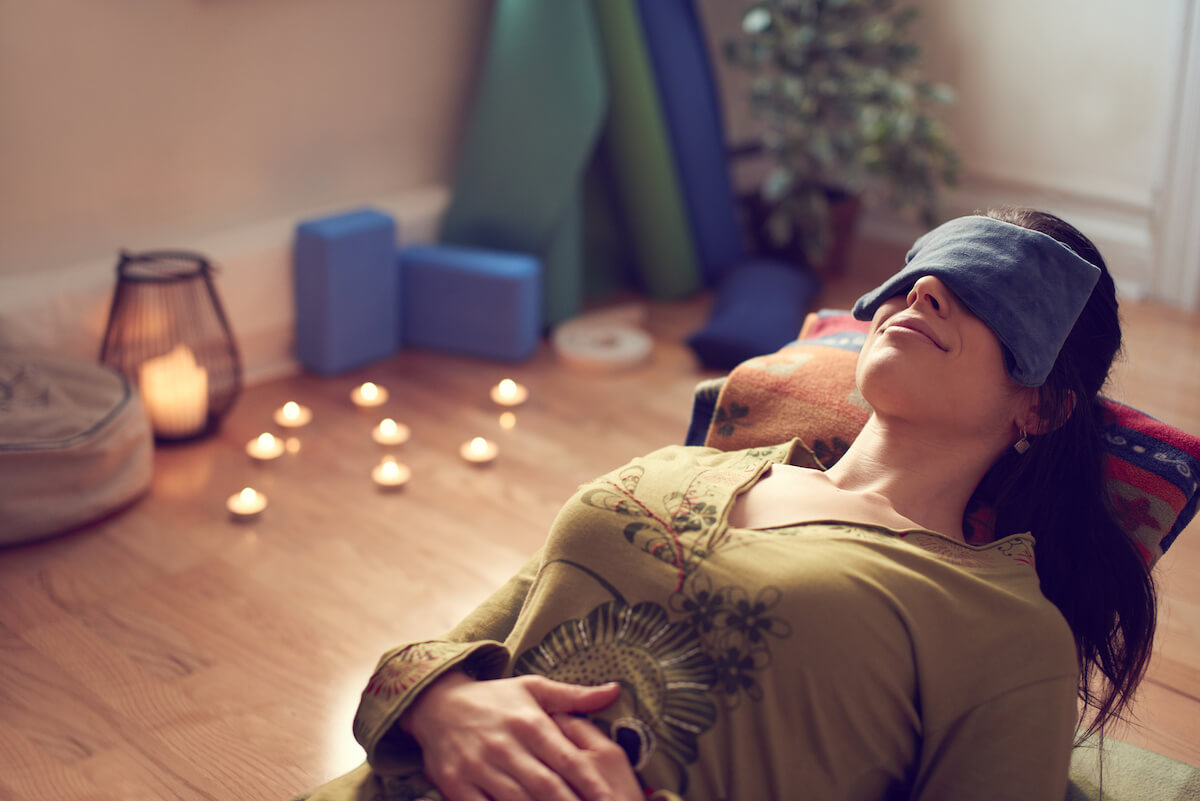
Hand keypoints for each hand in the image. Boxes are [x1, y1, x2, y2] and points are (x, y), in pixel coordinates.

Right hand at [401, 672, 630, 800]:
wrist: (436, 704)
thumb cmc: (495, 698)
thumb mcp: (534, 688)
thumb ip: (574, 696)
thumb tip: (615, 690)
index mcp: (529, 722)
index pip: (568, 759)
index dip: (591, 783)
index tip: (609, 798)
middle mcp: (505, 745)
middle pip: (546, 786)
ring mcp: (478, 767)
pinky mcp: (456, 784)